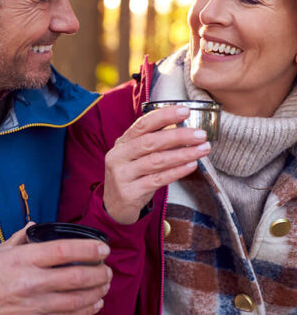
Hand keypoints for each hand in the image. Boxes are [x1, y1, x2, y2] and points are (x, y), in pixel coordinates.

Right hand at [0, 223, 111, 313]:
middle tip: (107, 268)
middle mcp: (32, 281)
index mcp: (24, 258)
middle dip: (98, 272)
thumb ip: (19, 238)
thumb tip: (32, 226)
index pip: (63, 250)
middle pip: (75, 277)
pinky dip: (85, 311)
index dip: (87, 249)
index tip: (102, 248)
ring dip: (96, 292)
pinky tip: (94, 304)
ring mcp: (35, 303)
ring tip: (105, 284)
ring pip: (75, 300)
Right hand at [104, 105, 210, 224]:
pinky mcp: (130, 192)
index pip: (142, 125)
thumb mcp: (134, 156)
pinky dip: (177, 172)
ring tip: (202, 149)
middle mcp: (118, 156)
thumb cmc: (131, 176)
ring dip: (182, 154)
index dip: (164, 116)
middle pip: (150, 142)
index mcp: (122, 143)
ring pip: (156, 161)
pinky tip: (192, 165)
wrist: (114, 206)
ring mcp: (122, 175)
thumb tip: (182, 127)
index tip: (185, 110)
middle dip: (178, 136)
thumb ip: (151, 142)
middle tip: (200, 134)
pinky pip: (157, 180)